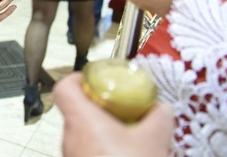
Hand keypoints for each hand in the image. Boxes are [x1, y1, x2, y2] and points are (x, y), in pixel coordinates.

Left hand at [53, 73, 172, 156]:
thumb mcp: (154, 139)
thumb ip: (159, 117)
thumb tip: (163, 108)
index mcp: (81, 120)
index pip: (63, 87)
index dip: (78, 78)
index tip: (96, 78)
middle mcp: (70, 137)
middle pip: (76, 110)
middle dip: (100, 107)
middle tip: (121, 107)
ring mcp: (71, 156)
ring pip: (83, 134)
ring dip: (103, 131)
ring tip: (129, 134)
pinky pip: (87, 153)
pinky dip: (103, 150)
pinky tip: (125, 155)